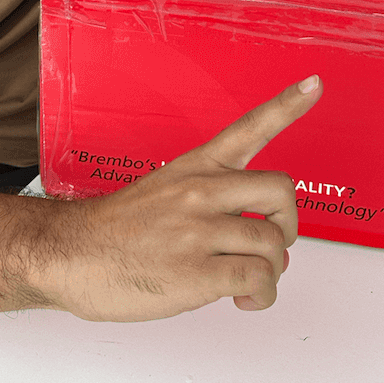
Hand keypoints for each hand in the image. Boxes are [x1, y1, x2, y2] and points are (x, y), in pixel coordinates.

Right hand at [34, 75, 322, 320]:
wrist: (68, 255)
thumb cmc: (114, 230)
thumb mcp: (162, 191)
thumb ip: (210, 203)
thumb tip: (256, 239)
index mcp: (195, 166)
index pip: (249, 127)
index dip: (287, 106)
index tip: (315, 83)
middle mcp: (201, 191)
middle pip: (281, 192)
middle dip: (288, 223)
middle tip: (273, 242)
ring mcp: (199, 231)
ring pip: (274, 244)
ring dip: (273, 271)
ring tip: (251, 283)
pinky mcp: (197, 272)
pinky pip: (258, 280)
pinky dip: (261, 296)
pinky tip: (243, 299)